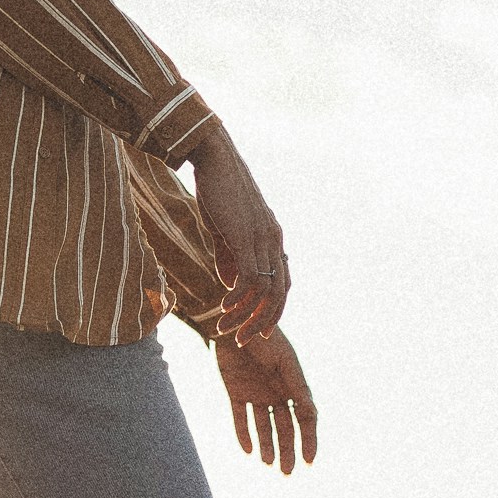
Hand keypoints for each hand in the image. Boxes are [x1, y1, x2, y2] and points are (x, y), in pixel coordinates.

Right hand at [187, 120, 288, 342]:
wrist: (215, 157)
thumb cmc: (217, 188)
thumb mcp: (225, 228)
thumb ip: (229, 257)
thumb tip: (229, 284)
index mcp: (272, 238)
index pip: (282, 283)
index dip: (273, 310)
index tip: (259, 330)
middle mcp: (274, 241)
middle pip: (279, 294)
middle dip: (263, 321)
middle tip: (244, 340)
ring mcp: (263, 239)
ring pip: (265, 291)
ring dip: (245, 315)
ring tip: (225, 328)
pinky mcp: (246, 237)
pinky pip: (248, 279)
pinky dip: (237, 298)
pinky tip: (222, 308)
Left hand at [215, 325, 316, 473]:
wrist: (233, 323)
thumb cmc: (264, 338)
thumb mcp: (285, 363)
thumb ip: (297, 388)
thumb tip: (312, 414)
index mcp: (293, 385)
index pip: (305, 419)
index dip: (309, 440)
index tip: (310, 460)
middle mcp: (277, 392)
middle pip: (284, 428)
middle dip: (287, 451)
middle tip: (288, 473)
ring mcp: (256, 393)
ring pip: (263, 427)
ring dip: (266, 446)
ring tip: (268, 464)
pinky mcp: (235, 392)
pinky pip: (240, 418)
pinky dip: (244, 433)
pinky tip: (248, 450)